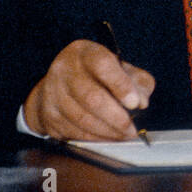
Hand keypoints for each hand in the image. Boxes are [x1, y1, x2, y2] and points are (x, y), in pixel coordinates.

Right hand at [23, 39, 154, 140]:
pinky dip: (94, 138)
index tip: (135, 103)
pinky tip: (107, 138)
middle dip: (116, 117)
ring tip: (123, 135)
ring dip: (107, 132)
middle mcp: (65, 70)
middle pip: (91, 97)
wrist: (59, 85)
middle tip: (132, 130)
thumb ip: (138, 81)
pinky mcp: (49, 115)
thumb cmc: (98, 75)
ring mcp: (54, 93)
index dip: (121, 85)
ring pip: (82, 118)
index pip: (103, 65)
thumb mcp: (121, 69)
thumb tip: (142, 101)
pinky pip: (73, 131)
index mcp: (86, 53)